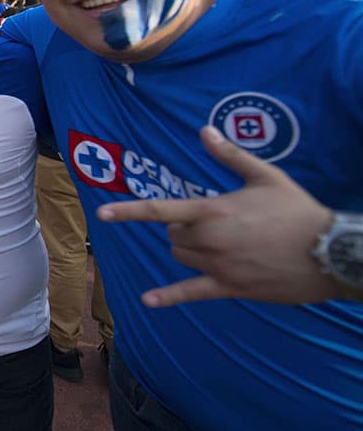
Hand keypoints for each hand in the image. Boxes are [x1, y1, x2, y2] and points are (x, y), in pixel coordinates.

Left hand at [97, 126, 335, 305]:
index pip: (161, 210)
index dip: (128, 211)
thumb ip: (230, 155)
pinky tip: (148, 301)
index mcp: (213, 210)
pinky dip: (168, 297)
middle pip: (173, 235)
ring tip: (220, 244)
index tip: (102, 214)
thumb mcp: (265, 176)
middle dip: (183, 228)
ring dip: (188, 250)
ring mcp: (218, 266)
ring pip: (180, 257)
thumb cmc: (297, 210)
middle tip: (215, 223)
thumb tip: (206, 130)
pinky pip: (191, 293)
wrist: (330, 252)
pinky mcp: (230, 287)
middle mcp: (210, 240)